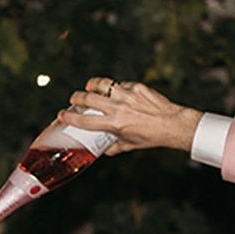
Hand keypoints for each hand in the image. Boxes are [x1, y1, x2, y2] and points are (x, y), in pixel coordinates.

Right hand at [57, 78, 201, 154]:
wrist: (172, 123)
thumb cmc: (150, 137)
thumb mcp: (129, 145)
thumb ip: (113, 147)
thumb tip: (103, 149)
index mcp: (114, 124)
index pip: (85, 120)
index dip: (69, 117)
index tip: (62, 115)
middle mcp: (118, 108)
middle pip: (88, 98)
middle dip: (77, 98)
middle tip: (74, 99)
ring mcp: (127, 94)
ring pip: (102, 84)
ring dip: (93, 85)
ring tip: (90, 87)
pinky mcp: (137, 86)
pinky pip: (120, 85)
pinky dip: (116, 88)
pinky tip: (117, 92)